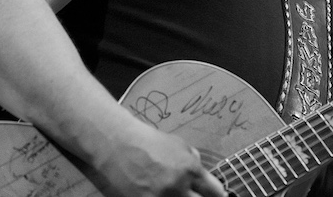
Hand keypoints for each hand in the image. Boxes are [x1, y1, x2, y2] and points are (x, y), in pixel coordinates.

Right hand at [95, 123, 227, 196]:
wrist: (115, 145)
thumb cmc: (147, 141)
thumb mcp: (178, 144)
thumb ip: (193, 162)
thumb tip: (204, 178)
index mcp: (190, 170)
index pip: (216, 193)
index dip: (217, 196)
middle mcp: (177, 188)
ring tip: (177, 195)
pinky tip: (160, 196)